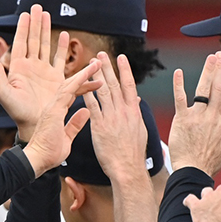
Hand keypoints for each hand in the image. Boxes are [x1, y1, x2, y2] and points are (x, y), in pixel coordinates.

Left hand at [0, 5, 100, 174]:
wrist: (35, 125)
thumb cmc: (17, 112)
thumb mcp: (4, 93)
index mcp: (19, 69)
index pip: (20, 43)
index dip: (22, 28)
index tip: (25, 13)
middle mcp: (32, 67)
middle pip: (34, 40)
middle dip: (36, 23)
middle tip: (38, 7)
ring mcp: (45, 72)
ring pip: (46, 46)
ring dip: (47, 31)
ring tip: (47, 15)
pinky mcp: (57, 79)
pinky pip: (61, 60)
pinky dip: (63, 49)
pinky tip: (64, 36)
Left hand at [84, 52, 148, 183]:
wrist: (127, 168)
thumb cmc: (132, 152)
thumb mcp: (139, 129)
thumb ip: (135, 112)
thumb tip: (134, 99)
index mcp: (133, 111)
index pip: (129, 85)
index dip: (124, 70)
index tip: (120, 57)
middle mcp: (123, 111)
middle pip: (114, 84)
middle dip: (107, 67)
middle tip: (101, 54)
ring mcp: (111, 118)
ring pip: (103, 92)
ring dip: (96, 76)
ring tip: (91, 64)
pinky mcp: (100, 127)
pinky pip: (92, 107)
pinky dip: (87, 95)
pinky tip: (81, 85)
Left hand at [166, 52, 220, 174]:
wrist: (193, 171)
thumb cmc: (209, 164)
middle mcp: (213, 116)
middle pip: (220, 89)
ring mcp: (197, 117)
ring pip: (204, 90)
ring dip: (208, 72)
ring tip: (211, 57)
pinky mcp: (182, 120)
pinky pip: (180, 99)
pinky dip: (179, 85)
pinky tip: (179, 72)